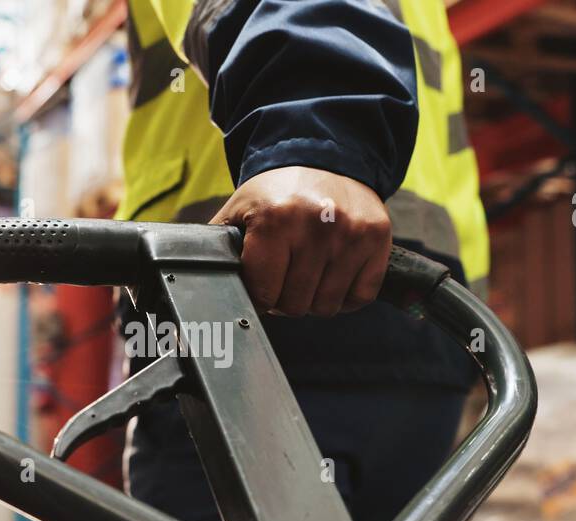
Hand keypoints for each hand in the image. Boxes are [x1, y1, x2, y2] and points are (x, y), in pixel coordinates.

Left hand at [211, 166, 391, 316]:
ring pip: (326, 306)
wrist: (324, 159)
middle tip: (285, 276)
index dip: (259, 296)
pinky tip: (334, 274)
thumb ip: (218, 247)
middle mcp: (315, 226)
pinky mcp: (377, 238)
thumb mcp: (238, 211)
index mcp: (274, 220)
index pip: (264, 294)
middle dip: (285, 298)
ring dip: (314, 298)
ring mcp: (351, 233)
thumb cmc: (276, 194)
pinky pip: (360, 297)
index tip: (261, 283)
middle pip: (295, 305)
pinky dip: (345, 295)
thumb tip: (197, 283)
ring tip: (307, 273)